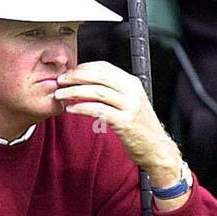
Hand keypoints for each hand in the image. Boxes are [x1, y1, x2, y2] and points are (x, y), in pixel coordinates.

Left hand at [53, 60, 183, 184]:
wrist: (156, 148)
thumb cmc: (139, 127)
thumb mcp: (130, 102)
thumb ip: (113, 91)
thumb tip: (89, 83)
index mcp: (132, 83)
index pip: (104, 67)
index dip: (84, 67)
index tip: (68, 72)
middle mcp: (132, 91)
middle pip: (99, 76)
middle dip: (76, 76)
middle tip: (60, 81)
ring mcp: (129, 106)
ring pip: (97, 92)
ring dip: (75, 92)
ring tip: (60, 95)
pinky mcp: (125, 122)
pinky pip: (99, 111)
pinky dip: (82, 108)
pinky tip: (71, 109)